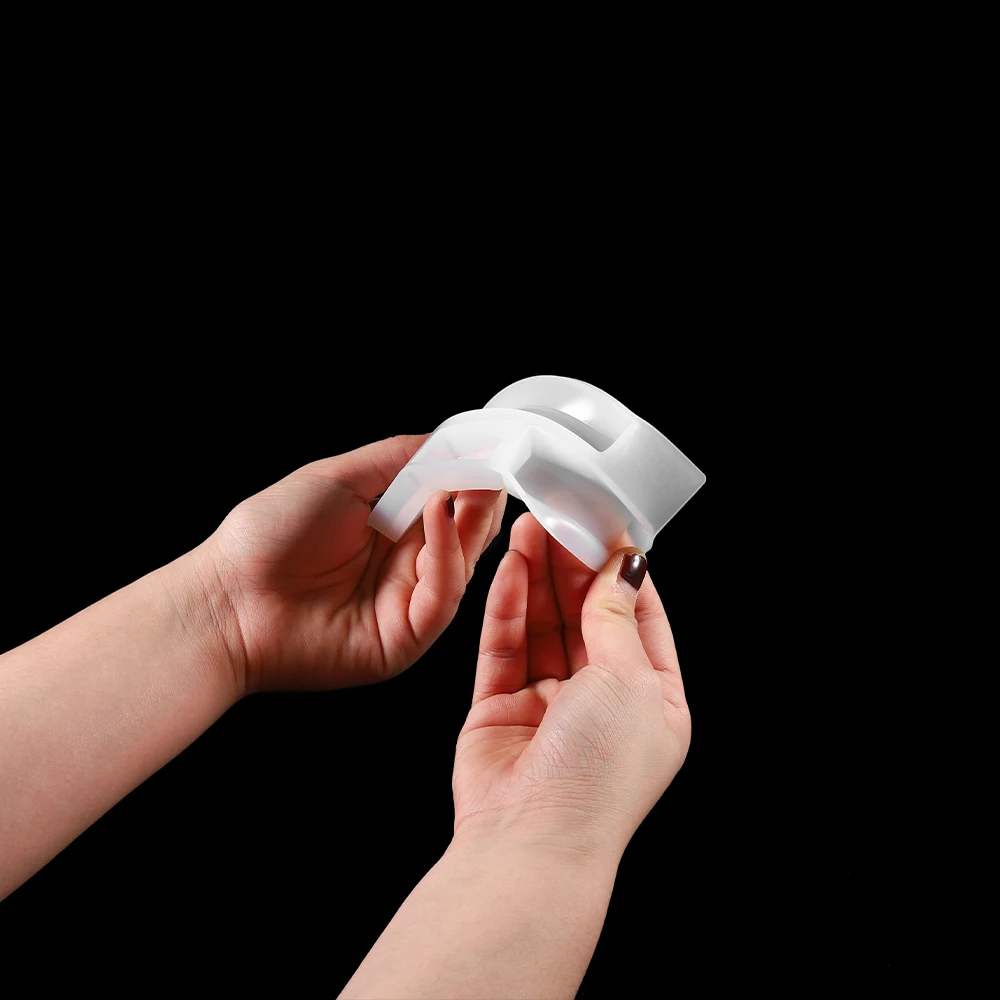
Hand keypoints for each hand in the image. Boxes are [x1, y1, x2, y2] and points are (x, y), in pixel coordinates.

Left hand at [204, 434, 505, 692]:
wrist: (226, 600)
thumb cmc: (267, 538)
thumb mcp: (339, 479)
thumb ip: (399, 458)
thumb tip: (455, 441)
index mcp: (392, 530)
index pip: (452, 503)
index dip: (473, 477)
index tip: (493, 448)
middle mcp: (405, 567)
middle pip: (466, 534)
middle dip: (482, 498)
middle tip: (493, 465)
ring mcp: (406, 605)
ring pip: (463, 564)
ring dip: (469, 520)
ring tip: (463, 485)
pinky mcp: (405, 639)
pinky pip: (442, 597)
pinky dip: (446, 554)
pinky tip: (437, 518)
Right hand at [453, 512, 690, 859]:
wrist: (532, 842)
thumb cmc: (598, 774)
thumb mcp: (629, 681)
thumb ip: (617, 618)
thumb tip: (624, 566)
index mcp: (653, 700)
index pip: (641, 617)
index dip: (622, 570)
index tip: (606, 525)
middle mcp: (603, 701)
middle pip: (587, 615)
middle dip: (573, 565)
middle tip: (559, 515)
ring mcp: (550, 704)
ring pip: (544, 624)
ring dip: (538, 576)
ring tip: (531, 525)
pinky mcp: (502, 706)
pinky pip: (505, 645)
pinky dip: (508, 605)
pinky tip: (511, 567)